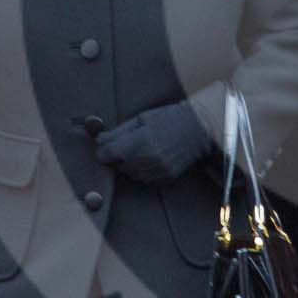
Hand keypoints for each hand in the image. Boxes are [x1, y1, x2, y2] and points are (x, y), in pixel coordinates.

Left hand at [95, 101, 213, 183]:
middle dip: (119, 156)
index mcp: (136, 143)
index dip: (104, 150)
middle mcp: (145, 161)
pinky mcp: (165, 178)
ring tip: (145, 149)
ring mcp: (156, 171)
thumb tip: (99, 140)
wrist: (199, 129)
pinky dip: (145, 170)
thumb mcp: (141, 119)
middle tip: (132, 143)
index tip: (108, 145)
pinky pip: (145, 178)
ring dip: (131, 164)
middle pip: (117, 166)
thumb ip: (118, 132)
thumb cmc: (169, 118)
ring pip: (130, 174)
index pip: (105, 156)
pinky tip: (155, 157)